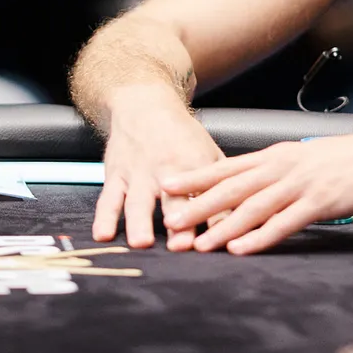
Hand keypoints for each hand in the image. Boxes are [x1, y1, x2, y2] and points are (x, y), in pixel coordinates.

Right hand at [92, 88, 225, 249]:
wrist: (144, 106)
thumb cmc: (183, 138)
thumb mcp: (210, 154)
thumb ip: (225, 185)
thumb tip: (250, 215)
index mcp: (195, 164)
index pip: (209, 196)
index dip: (216, 218)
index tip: (221, 240)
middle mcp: (167, 170)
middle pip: (174, 200)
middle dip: (179, 222)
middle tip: (182, 245)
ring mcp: (139, 174)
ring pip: (139, 201)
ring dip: (140, 222)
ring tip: (142, 243)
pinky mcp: (116, 176)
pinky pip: (109, 199)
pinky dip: (104, 217)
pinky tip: (102, 236)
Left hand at [158, 120, 352, 254]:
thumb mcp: (313, 159)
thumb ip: (285, 173)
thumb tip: (260, 188)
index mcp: (282, 154)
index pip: (230, 166)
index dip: (197, 177)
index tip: (166, 184)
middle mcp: (287, 165)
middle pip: (233, 186)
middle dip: (198, 204)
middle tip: (169, 220)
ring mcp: (304, 183)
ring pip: (254, 206)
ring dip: (223, 226)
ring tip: (197, 244)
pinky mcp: (324, 201)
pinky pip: (286, 222)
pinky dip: (261, 236)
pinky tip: (243, 249)